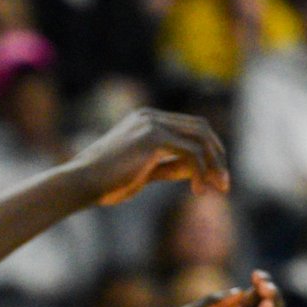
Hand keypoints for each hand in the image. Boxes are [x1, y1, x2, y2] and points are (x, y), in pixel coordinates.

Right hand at [62, 108, 228, 206]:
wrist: (82, 182)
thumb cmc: (107, 182)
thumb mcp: (145, 173)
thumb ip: (170, 166)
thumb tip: (197, 170)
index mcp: (147, 120)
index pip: (190, 128)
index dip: (209, 152)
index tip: (216, 178)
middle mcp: (151, 116)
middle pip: (201, 128)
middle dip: (218, 156)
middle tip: (225, 184)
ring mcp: (152, 124)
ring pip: (201, 138)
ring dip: (214, 165)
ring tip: (218, 188)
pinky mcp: (152, 137)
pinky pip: (191, 153)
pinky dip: (200, 172)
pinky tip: (196, 190)